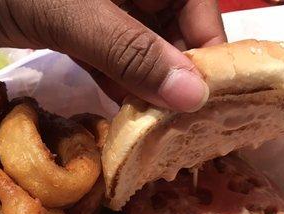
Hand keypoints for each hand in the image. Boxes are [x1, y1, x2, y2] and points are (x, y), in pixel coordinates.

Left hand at [0, 0, 225, 111]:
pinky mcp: (75, 26)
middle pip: (171, 30)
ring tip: (158, 131)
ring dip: (146, 87)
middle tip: (182, 128)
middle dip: (175, 77)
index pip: (197, 4)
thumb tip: (193, 96)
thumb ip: (132, 52)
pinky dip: (117, 84)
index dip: (208, 52)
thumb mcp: (71, 15)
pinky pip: (109, 57)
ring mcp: (101, 6)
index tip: (211, 104)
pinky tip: (125, 116)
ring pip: (140, 48)